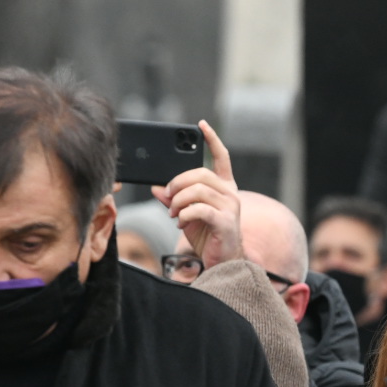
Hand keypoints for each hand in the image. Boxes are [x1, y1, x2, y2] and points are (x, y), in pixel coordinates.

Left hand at [151, 120, 242, 267]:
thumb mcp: (186, 214)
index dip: (212, 139)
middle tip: (168, 196)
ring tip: (173, 213)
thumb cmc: (207, 235)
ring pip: (197, 190)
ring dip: (178, 201)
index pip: (221, 157)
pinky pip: (199, 209)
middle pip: (200, 174)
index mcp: (224, 187)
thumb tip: (156, 188)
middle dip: (177, 183)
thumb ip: (174, 199)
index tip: (201, 125)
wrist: (222, 262)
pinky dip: (184, 214)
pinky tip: (180, 223)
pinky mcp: (225, 221)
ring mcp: (230, 207)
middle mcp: (230, 194)